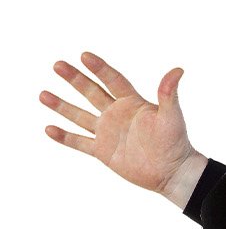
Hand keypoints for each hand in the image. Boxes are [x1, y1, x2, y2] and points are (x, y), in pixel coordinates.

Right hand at [39, 52, 206, 206]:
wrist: (173, 172)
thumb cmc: (176, 142)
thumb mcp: (172, 116)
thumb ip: (169, 94)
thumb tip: (178, 70)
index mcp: (133, 103)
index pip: (113, 80)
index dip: (99, 69)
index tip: (84, 56)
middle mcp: (117, 114)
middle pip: (92, 92)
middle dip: (75, 79)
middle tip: (57, 65)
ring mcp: (108, 132)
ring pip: (80, 115)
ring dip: (62, 106)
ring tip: (43, 94)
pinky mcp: (103, 151)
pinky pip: (80, 142)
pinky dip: (65, 137)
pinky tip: (49, 129)